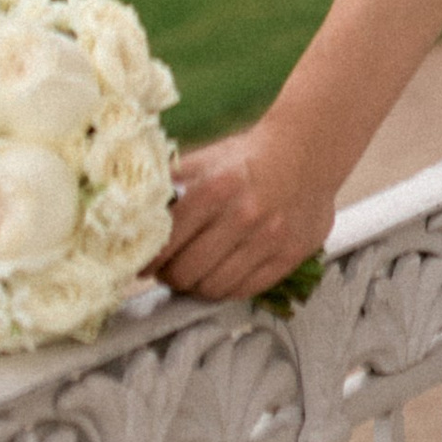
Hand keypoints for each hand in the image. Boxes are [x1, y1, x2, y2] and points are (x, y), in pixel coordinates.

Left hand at [152, 121, 334, 303]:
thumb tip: (135, 206)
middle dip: (170, 277)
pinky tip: (221, 277)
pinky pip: (246, 291)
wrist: (306, 151)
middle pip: (186, 273)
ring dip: (197, 287)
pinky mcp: (289, 256)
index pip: (166, 244)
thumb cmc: (249, 157)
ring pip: (214, 288)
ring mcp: (268, 240)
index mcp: (213, 189)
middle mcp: (241, 217)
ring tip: (194, 276)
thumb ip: (171, 181)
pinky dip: (227, 290)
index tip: (144, 265)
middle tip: (168, 272)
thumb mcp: (206, 159)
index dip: (149, 261)